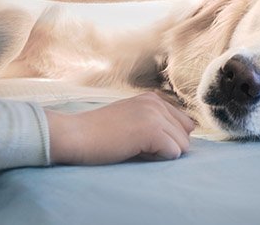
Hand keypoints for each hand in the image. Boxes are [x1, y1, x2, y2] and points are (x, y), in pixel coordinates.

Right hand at [46, 92, 195, 164]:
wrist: (73, 135)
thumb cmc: (97, 134)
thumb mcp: (129, 119)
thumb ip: (154, 122)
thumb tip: (183, 138)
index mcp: (152, 99)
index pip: (184, 124)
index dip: (168, 139)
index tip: (142, 141)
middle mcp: (156, 102)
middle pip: (186, 136)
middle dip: (167, 147)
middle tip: (137, 146)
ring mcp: (155, 115)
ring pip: (182, 146)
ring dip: (162, 154)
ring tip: (135, 148)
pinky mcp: (152, 130)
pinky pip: (174, 153)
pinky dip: (157, 159)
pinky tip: (134, 152)